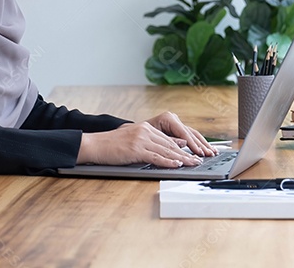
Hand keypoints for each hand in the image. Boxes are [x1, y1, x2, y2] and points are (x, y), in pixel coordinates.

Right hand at [77, 121, 203, 167]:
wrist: (95, 145)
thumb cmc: (111, 145)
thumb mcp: (133, 140)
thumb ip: (151, 142)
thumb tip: (169, 147)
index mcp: (145, 128)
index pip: (168, 139)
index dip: (182, 148)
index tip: (193, 154)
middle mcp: (145, 131)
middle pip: (170, 144)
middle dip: (186, 154)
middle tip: (198, 160)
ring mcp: (141, 139)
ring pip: (166, 150)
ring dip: (182, 159)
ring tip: (193, 164)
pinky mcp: (136, 149)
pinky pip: (156, 157)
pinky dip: (168, 162)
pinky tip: (176, 165)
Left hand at [144, 111, 217, 157]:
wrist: (129, 134)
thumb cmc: (138, 137)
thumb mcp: (151, 138)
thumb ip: (169, 141)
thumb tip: (184, 144)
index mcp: (167, 118)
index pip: (184, 132)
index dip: (192, 143)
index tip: (198, 152)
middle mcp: (173, 119)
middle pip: (191, 133)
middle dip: (202, 145)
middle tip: (210, 154)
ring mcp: (176, 123)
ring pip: (193, 134)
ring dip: (203, 144)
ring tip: (213, 153)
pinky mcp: (177, 130)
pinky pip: (190, 136)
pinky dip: (199, 143)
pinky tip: (206, 149)